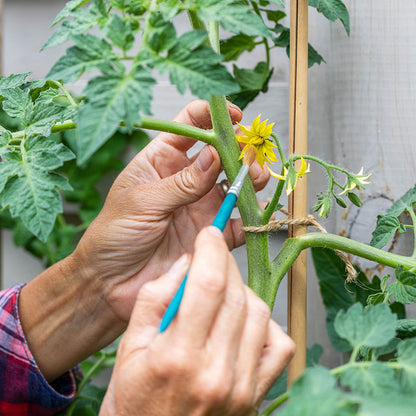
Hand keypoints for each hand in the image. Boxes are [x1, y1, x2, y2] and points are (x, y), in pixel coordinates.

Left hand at [73, 100, 269, 322]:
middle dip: (239, 149)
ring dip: (251, 179)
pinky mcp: (210, 234)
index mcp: (162, 160)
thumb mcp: (144, 201)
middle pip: (221, 154)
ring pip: (235, 186)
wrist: (111, 282)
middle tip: (250, 154)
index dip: (213, 116)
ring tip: (256, 178)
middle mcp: (186, 180)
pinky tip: (258, 214)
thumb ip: (183, 182)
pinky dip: (251, 219)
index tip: (236, 116)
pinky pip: (237, 224)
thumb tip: (216, 154)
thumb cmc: (114, 234)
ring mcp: (200, 206)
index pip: (191, 126)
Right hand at [99, 227, 294, 415]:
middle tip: (212, 256)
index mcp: (178, 356)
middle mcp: (216, 372)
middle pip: (235, 293)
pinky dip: (265, 322)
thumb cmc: (135, 400)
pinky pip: (279, 343)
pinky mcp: (257, 395)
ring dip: (242, 290)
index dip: (211, 249)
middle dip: (225, 263)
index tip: (209, 234)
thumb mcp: (130, 346)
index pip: (208, 284)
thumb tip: (187, 262)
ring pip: (259, 311)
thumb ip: (156, 297)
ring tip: (222, 292)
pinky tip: (243, 321)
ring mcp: (242, 386)